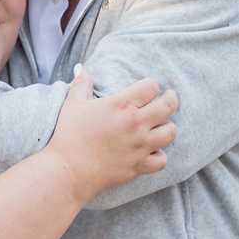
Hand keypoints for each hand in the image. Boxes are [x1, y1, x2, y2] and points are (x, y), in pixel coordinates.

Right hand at [42, 66, 178, 199]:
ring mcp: (140, 146)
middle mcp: (136, 123)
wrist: (68, 170)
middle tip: (169, 97)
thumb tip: (82, 68)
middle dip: (171, 99)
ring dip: (167, 126)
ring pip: (170, 132)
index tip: (148, 89)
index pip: (150, 87)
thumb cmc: (68, 136)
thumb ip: (82, 84)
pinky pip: (162, 160)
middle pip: (168, 106)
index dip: (150, 85)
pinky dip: (159, 155)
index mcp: (121, 105)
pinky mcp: (138, 165)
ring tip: (161, 124)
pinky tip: (153, 151)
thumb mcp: (73, 104)